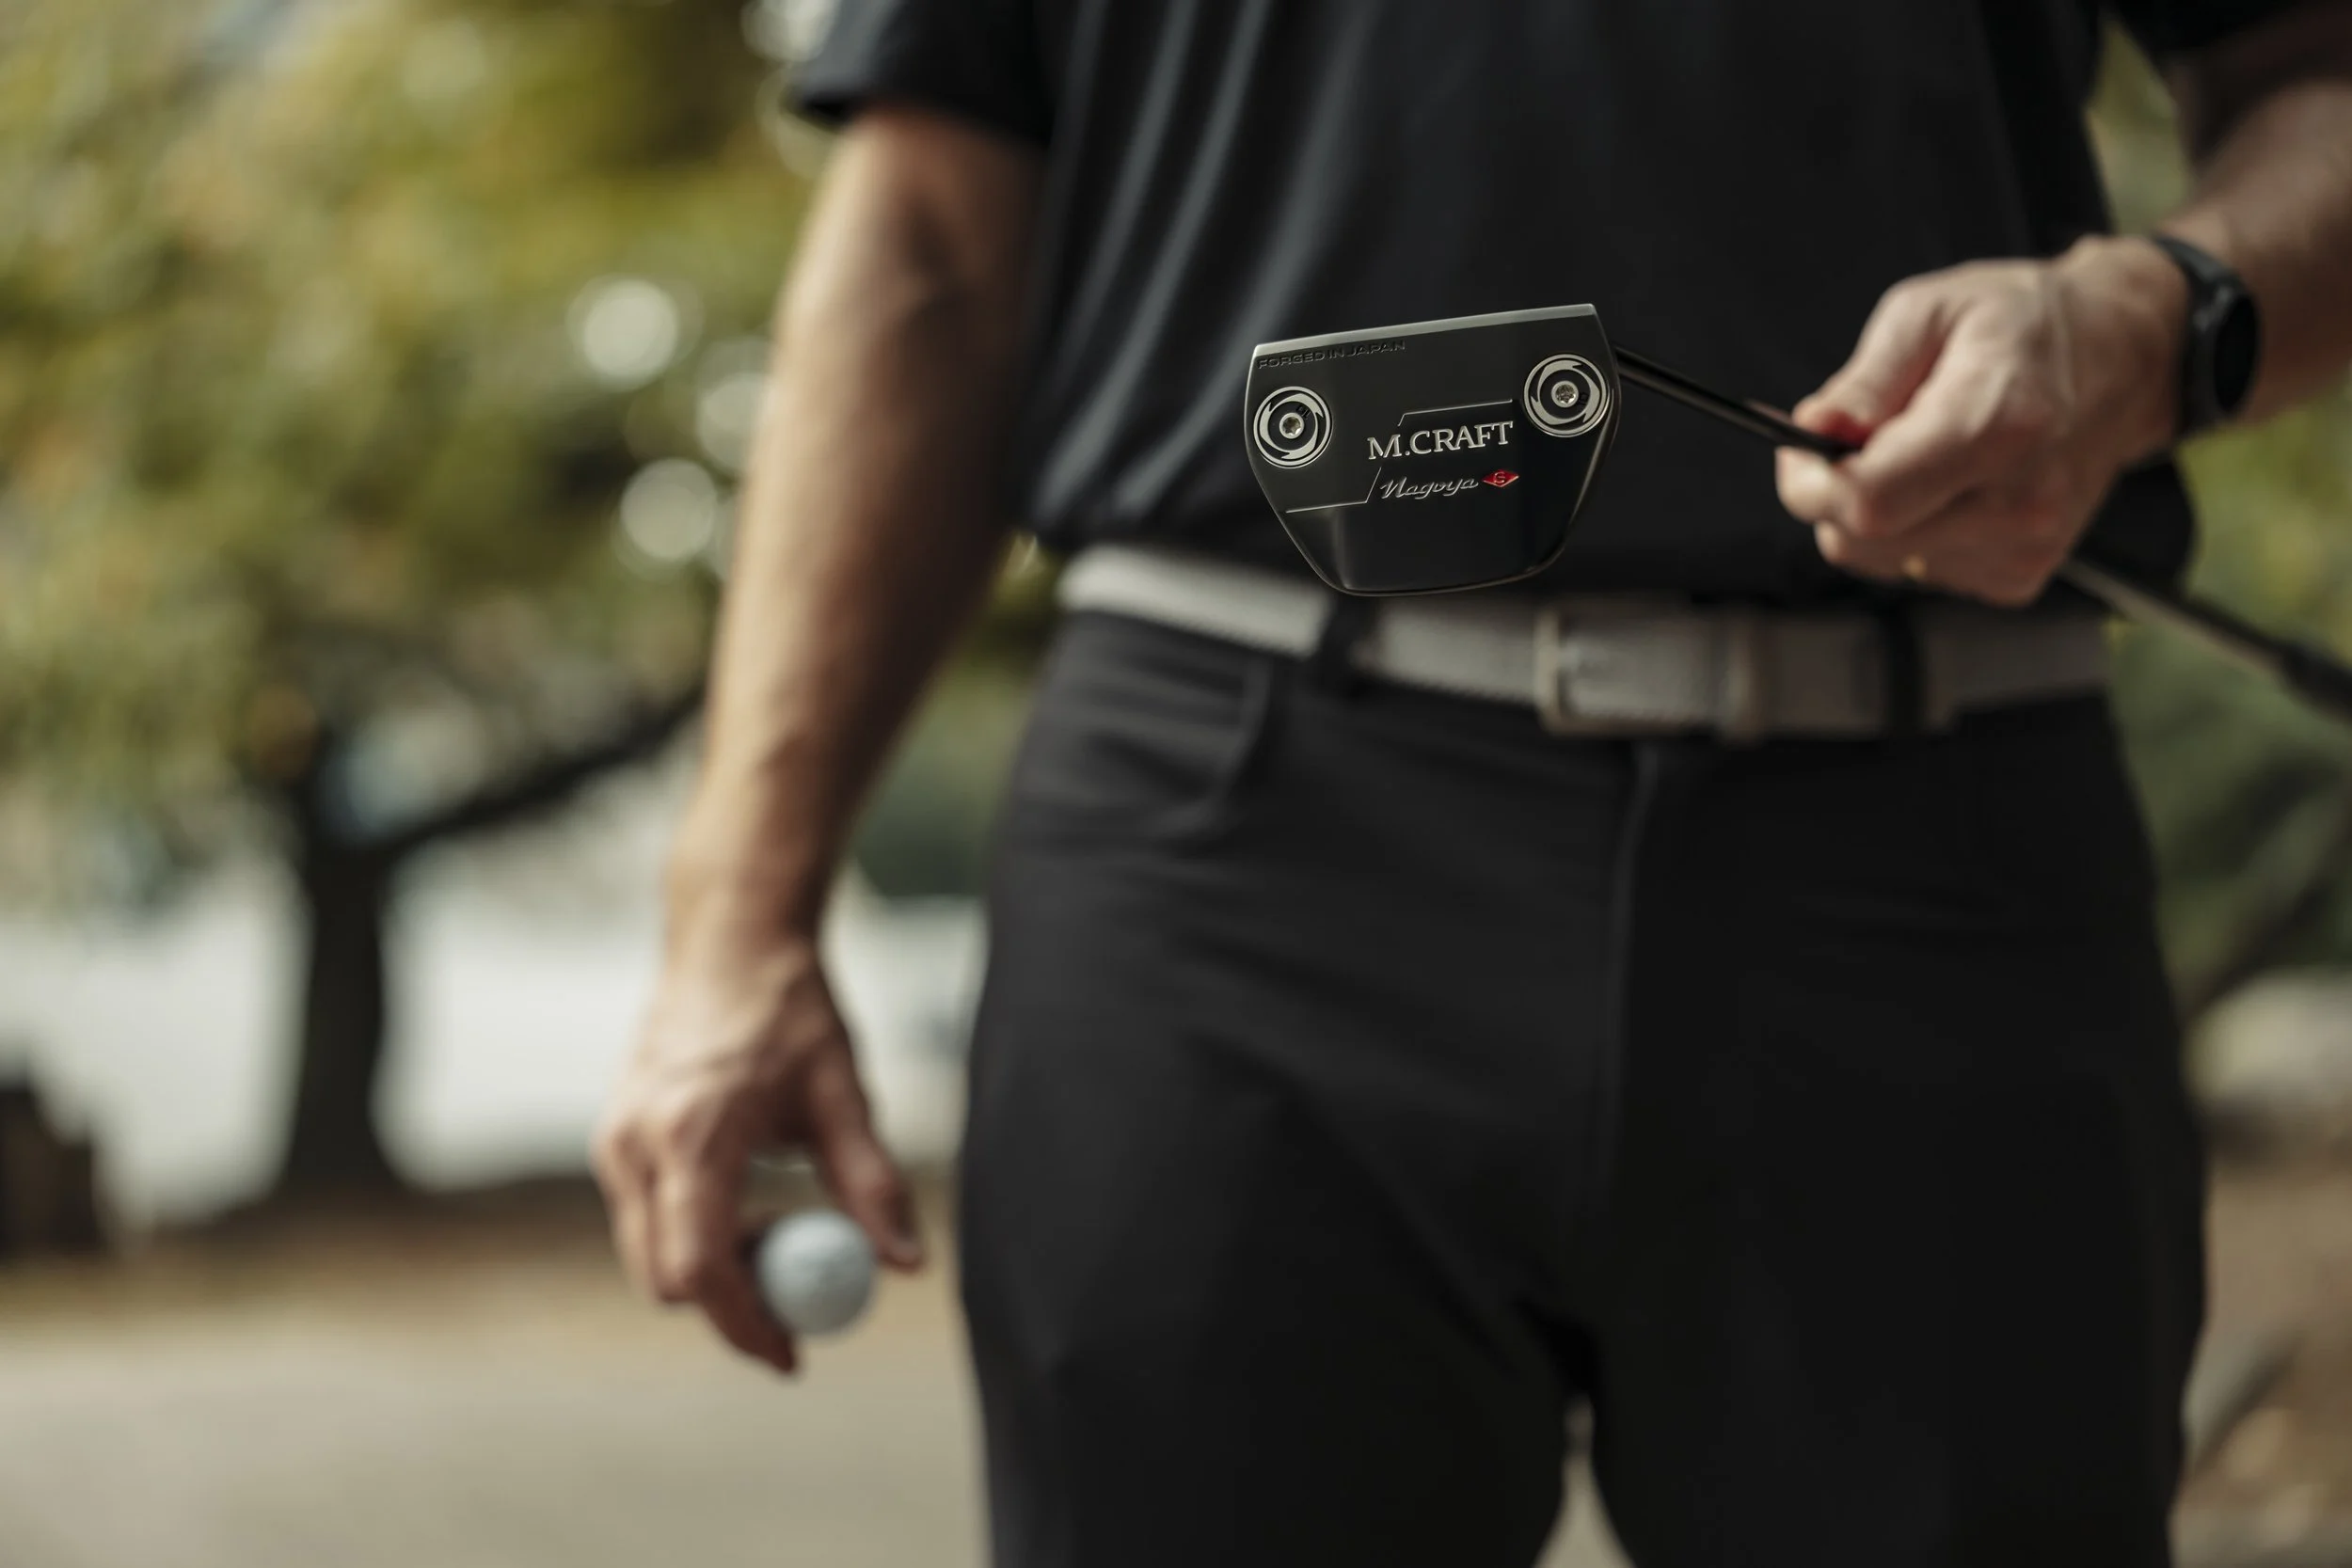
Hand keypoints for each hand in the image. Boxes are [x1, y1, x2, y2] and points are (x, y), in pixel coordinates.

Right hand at [594, 927, 923, 1374]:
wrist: (727, 944)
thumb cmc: (790, 1014)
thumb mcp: (843, 1096)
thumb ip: (872, 1183)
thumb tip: (904, 1265)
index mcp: (693, 1135)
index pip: (699, 1269)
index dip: (744, 1325)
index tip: (794, 1356)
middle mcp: (636, 1144)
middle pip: (666, 1278)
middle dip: (729, 1308)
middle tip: (797, 1313)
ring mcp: (614, 1140)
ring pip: (650, 1254)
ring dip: (713, 1270)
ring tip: (782, 1232)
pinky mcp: (612, 1137)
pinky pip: (645, 1220)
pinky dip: (693, 1234)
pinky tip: (749, 1200)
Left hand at [1777, 236, 2186, 605]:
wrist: (2125, 358)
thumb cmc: (2025, 324)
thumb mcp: (1930, 312)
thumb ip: (1864, 382)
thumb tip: (1813, 430)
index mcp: (1995, 426)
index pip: (1867, 500)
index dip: (1810, 482)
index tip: (1802, 449)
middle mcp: (2019, 500)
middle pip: (1864, 539)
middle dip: (1835, 493)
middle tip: (1860, 440)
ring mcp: (2025, 546)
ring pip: (1883, 560)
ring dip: (1878, 511)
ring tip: (1922, 452)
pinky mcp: (2021, 574)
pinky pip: (1920, 569)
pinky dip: (1915, 530)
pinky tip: (1952, 484)